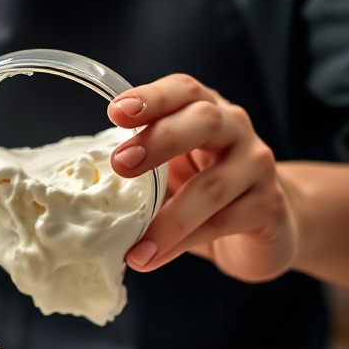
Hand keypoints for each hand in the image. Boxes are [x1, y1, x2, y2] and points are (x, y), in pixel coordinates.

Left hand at [105, 74, 298, 283]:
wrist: (266, 225)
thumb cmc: (205, 192)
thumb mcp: (172, 171)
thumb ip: (141, 167)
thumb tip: (81, 188)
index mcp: (205, 111)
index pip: (183, 91)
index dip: (151, 98)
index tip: (117, 112)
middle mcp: (235, 129)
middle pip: (203, 121)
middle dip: (160, 140)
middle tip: (121, 163)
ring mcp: (257, 166)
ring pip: (211, 186)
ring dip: (167, 218)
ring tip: (134, 246)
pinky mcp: (267, 206)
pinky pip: (222, 223)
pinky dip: (182, 243)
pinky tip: (152, 258)